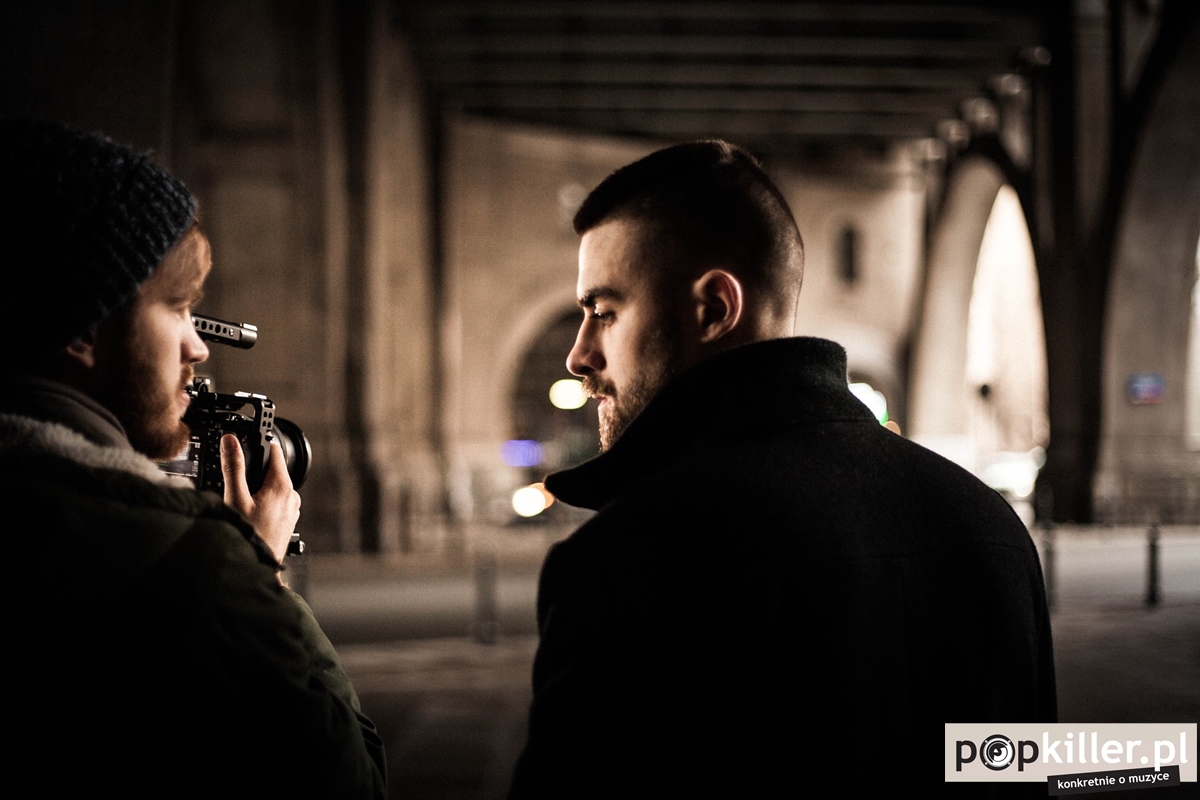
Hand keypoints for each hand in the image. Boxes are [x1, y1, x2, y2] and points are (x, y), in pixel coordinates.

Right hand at [221, 434, 300, 563]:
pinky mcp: (288, 520)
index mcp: (282, 485)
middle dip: (254, 469)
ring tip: (239, 501)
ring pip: (273, 487)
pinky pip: (275, 502)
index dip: (258, 443)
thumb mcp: (235, 498)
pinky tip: (248, 513)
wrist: (257, 568)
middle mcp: (292, 495)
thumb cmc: (248, 536)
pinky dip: (262, 501)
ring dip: (257, 487)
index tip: (245, 441)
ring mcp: (292, 509)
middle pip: (272, 469)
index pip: (273, 450)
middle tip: (234, 480)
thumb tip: (230, 441)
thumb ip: (233, 467)